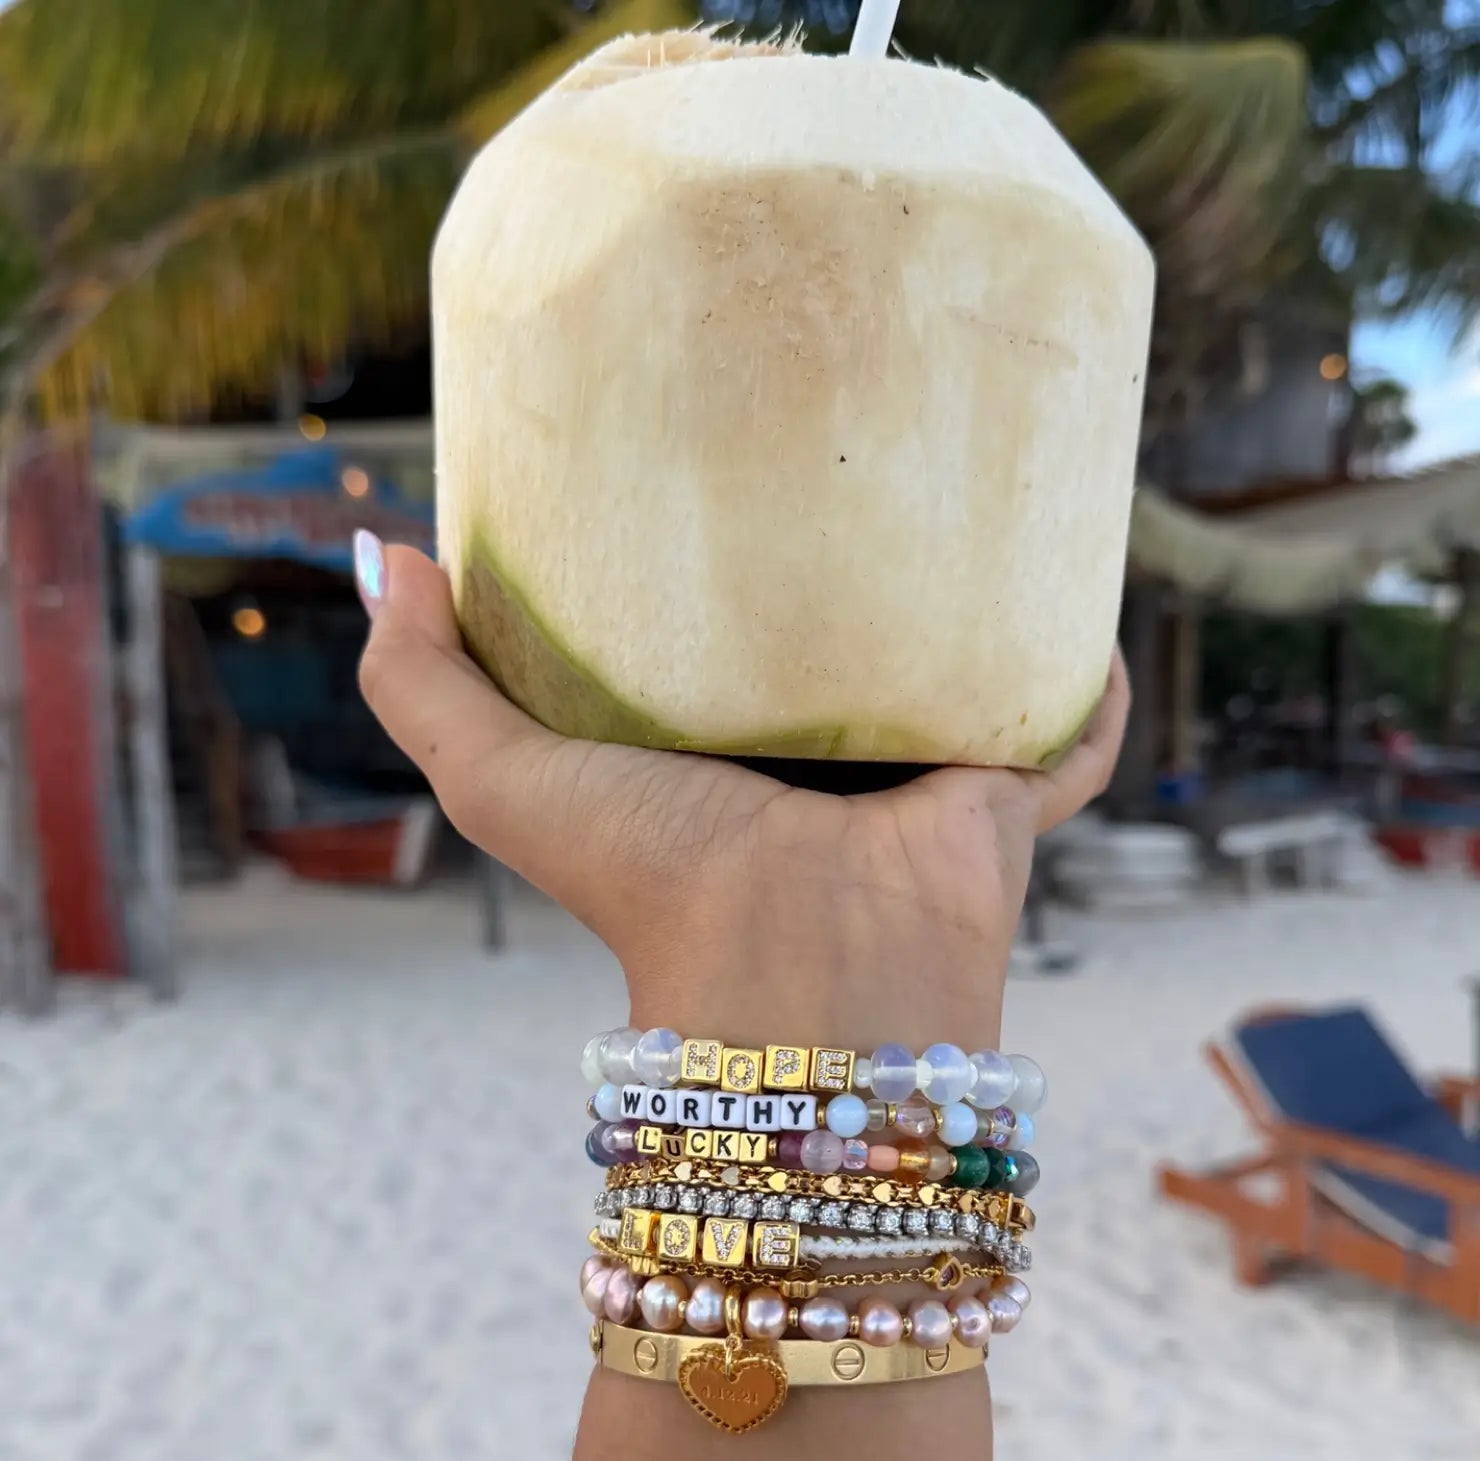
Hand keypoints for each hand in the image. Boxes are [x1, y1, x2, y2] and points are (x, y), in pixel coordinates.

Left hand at [357, 542, 1128, 1045]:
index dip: (701, 572)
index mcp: (713, 755)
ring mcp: (919, 784)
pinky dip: (1087, 692)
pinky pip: (1067, 738)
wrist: (802, 980)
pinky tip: (1090, 613)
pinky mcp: (1006, 799)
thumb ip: (421, 681)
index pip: (712, 648)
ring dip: (972, 610)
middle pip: (842, 653)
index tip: (704, 470)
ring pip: (957, 678)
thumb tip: (383, 551)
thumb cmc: (650, 881)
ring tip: (978, 503)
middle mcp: (819, 769)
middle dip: (851, 574)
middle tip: (855, 454)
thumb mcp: (502, 779)